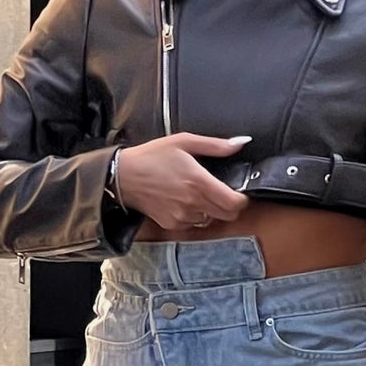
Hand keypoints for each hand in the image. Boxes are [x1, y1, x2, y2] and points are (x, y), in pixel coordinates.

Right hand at [114, 133, 252, 235]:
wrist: (122, 176)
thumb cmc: (152, 156)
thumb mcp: (184, 142)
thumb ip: (215, 145)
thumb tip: (240, 142)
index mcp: (199, 182)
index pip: (235, 204)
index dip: (242, 199)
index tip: (239, 191)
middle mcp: (193, 203)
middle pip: (228, 216)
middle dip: (231, 206)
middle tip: (224, 193)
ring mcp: (182, 216)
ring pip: (211, 220)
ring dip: (211, 211)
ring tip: (199, 194)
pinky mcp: (172, 224)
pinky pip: (193, 224)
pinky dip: (194, 215)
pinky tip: (184, 201)